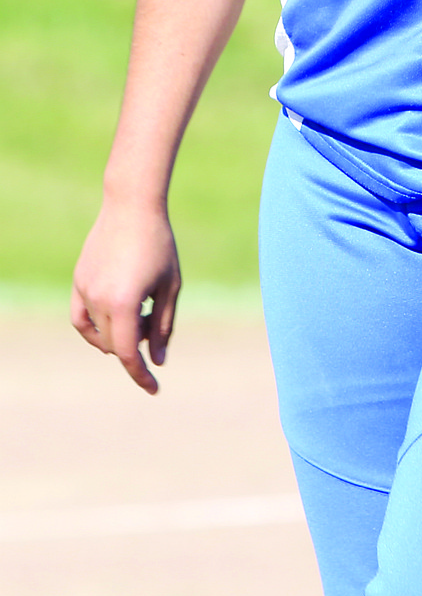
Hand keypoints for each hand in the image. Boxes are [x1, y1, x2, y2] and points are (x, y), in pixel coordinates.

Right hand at [71, 203, 180, 394]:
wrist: (132, 206)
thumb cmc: (159, 245)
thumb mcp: (170, 287)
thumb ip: (163, 326)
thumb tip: (157, 361)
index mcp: (125, 304)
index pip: (128, 354)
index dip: (141, 375)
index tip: (154, 389)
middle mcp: (99, 301)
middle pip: (115, 345)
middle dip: (136, 347)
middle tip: (155, 326)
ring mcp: (84, 291)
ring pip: (98, 333)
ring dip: (118, 335)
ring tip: (141, 311)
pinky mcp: (78, 282)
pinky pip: (81, 318)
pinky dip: (94, 329)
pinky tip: (113, 323)